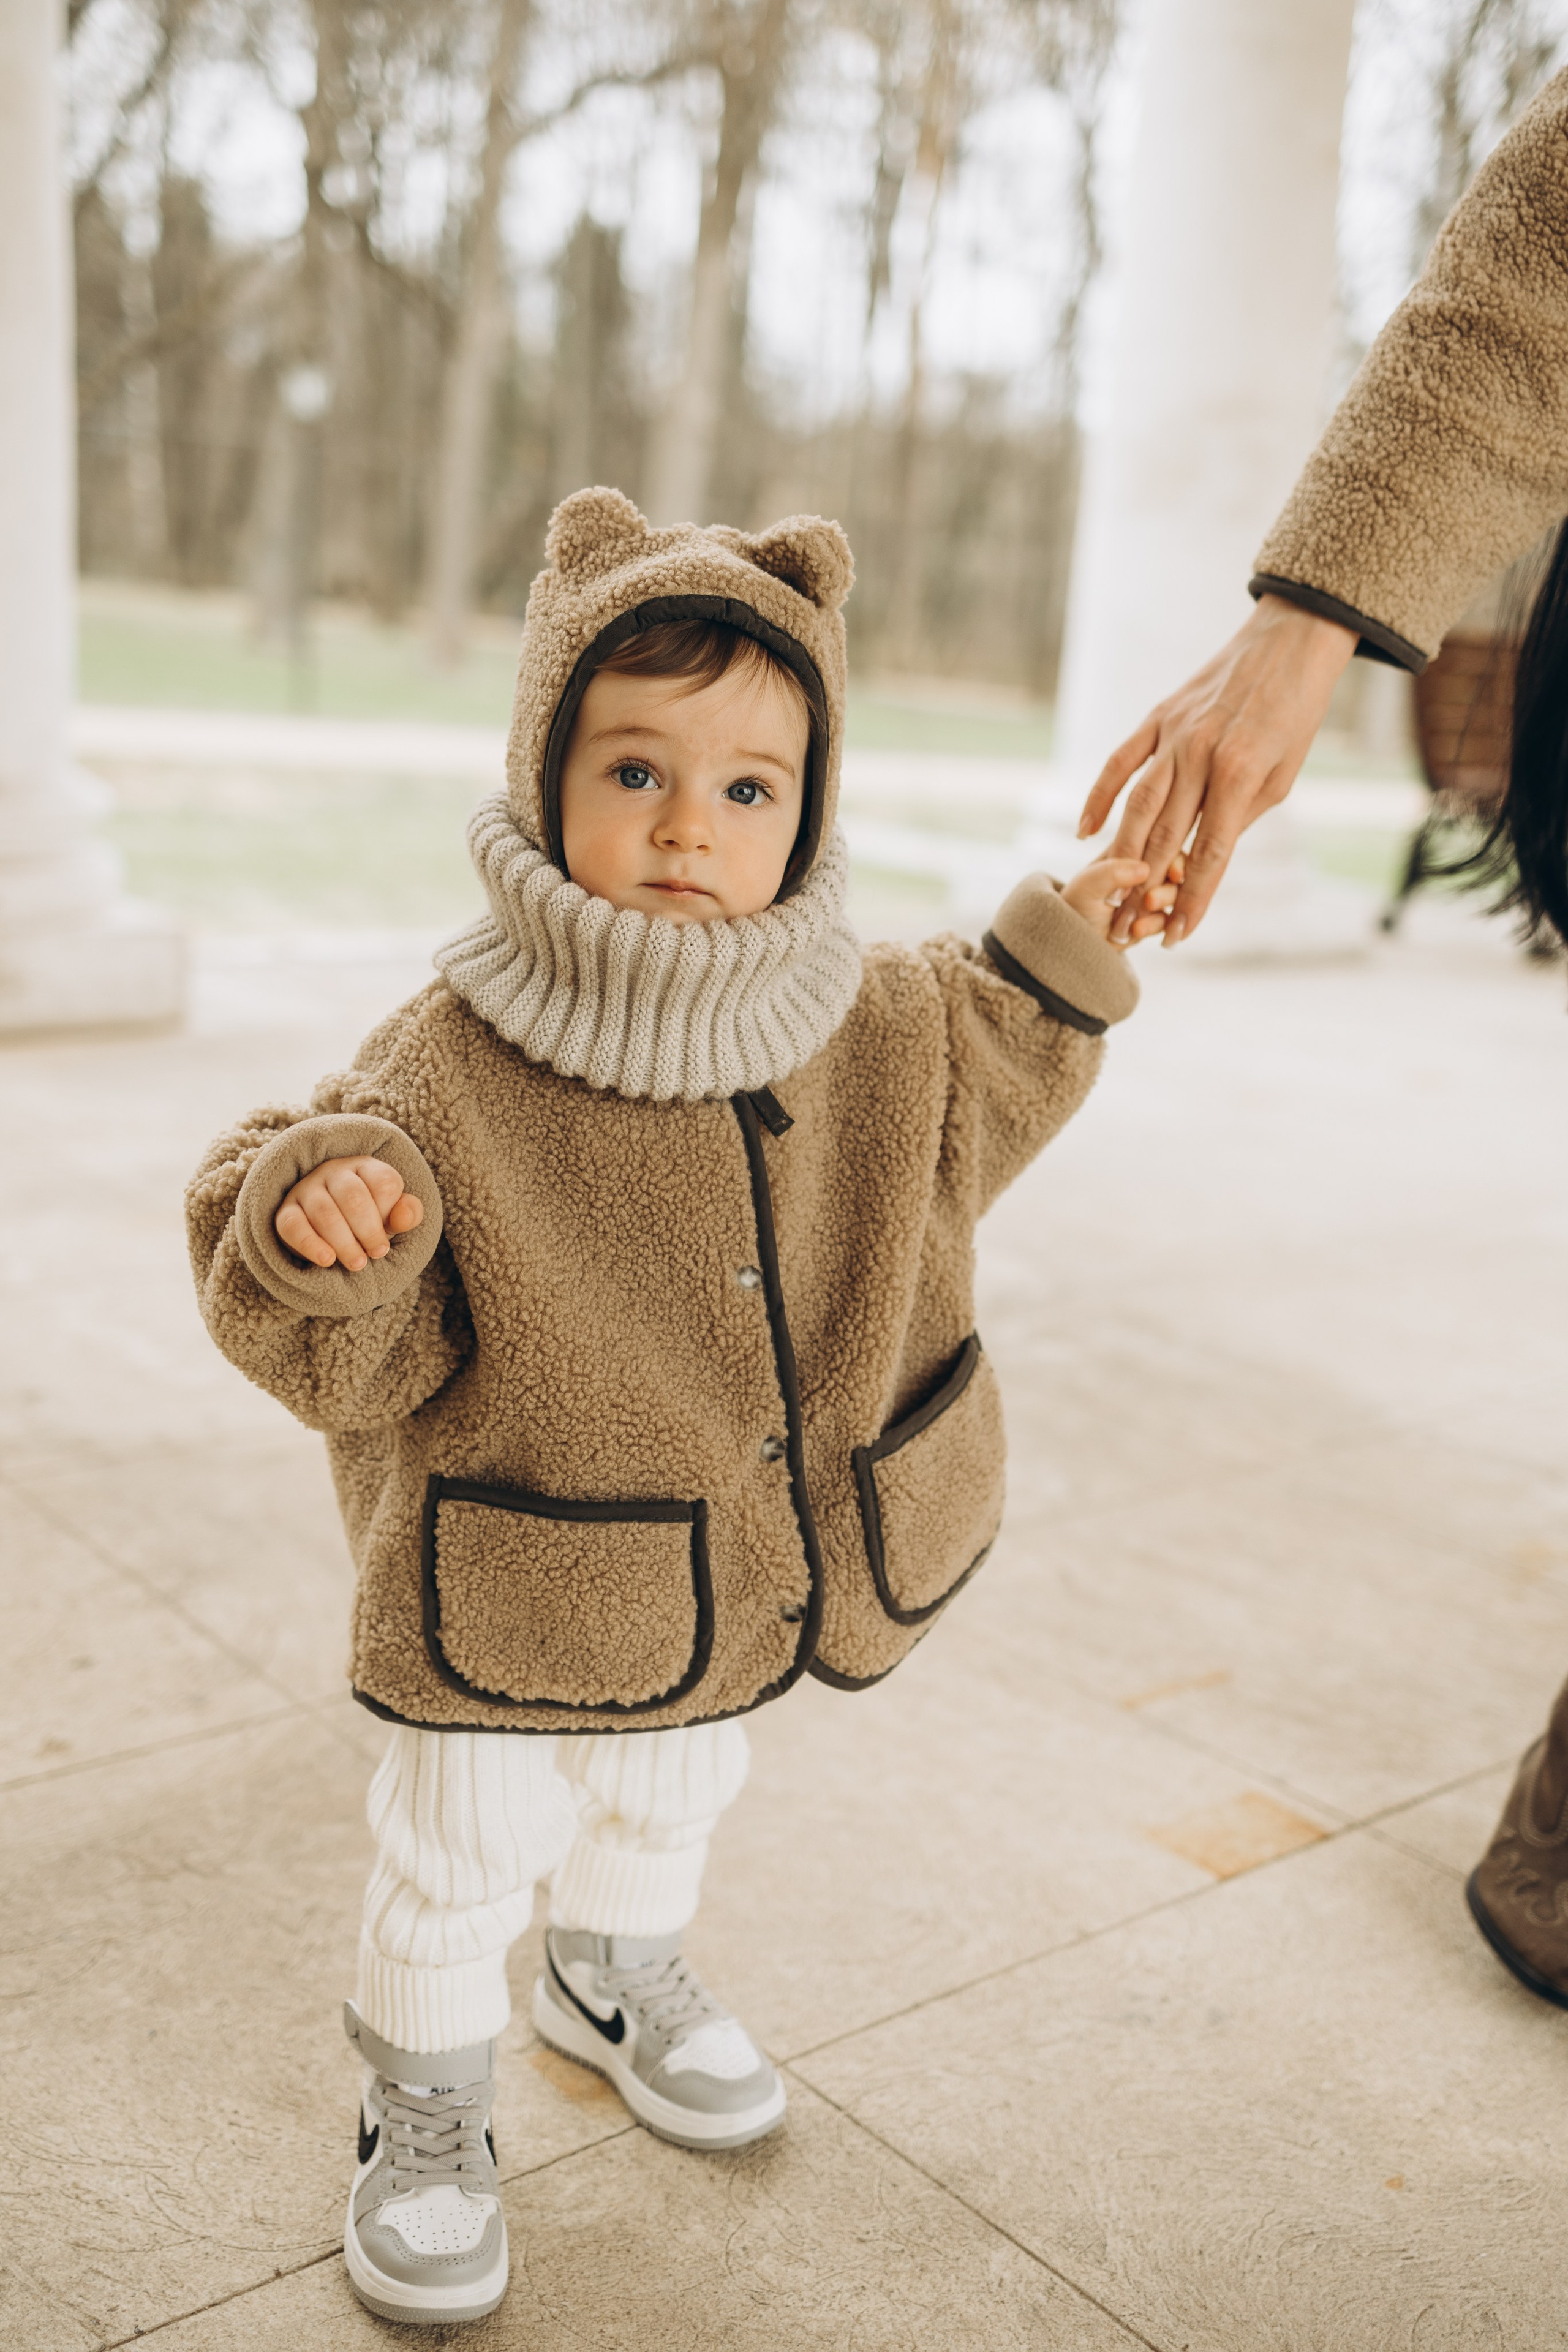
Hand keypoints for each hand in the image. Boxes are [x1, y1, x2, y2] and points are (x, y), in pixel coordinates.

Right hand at [274, 1155, 423, 1270]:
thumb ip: (408, 1213)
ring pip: (324, 1212)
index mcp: (365, 1167)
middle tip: (375, 1256)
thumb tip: (404, 1218)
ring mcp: (307, 1189)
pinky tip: (327, 1260)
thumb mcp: (392, 1215)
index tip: (387, 1243)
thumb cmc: (366, 1220)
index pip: (383, 1182)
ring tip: (357, 1264)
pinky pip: (293, 1225)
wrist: (325, 1232)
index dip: (389, 1213)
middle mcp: (333, 1172)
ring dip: (343, 1242)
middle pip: (353, 1196)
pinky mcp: (286, 1210)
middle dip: (368, 1230)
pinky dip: (310, 1245)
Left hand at [1061, 856, 1180, 949]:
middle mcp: (1146, 867)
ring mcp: (1154, 891)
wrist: (1077, 937)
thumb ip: (1112, 872)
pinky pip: (1170, 919)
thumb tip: (1143, 868)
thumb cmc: (1078, 904)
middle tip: (1149, 901)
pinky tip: (1138, 931)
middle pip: (1176, 869)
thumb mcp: (1088, 885)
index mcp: (1131, 848)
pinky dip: (1157, 925)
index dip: (1173, 859)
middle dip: (1166, 888)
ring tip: (1136, 923)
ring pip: (1176, 893)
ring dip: (1162, 906)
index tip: (1173, 874)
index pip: (1161, 844)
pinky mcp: (1156, 915)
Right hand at [1077, 595, 1356, 943]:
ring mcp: (1172, 734)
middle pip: (1163, 837)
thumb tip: (1203, 857)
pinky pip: (1119, 763)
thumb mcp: (1282, 775)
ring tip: (1105, 896)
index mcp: (1238, 772)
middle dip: (1144, 891)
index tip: (1178, 936)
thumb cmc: (1295, 714)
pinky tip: (1085, 833)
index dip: (1193, 900)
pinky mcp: (1157, 716)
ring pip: (1136, 806)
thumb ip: (1239, 817)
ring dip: (1118, 857)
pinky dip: (1099, 798)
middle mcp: (1199, 755)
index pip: (1209, 852)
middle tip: (1126, 932)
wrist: (1292, 639)